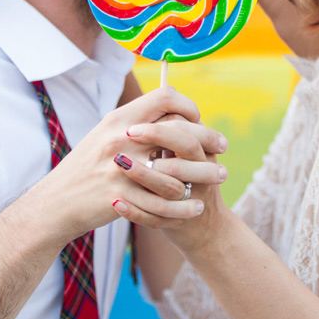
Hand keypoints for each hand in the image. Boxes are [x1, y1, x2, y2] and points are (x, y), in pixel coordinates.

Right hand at [26, 86, 225, 243]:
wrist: (55, 202)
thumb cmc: (86, 167)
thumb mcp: (105, 134)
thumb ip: (135, 122)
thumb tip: (168, 110)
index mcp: (119, 120)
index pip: (164, 98)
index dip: (188, 106)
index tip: (199, 119)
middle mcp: (121, 139)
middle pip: (179, 131)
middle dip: (208, 138)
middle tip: (223, 147)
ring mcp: (121, 170)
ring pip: (178, 171)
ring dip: (204, 175)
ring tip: (219, 177)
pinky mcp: (120, 198)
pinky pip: (162, 204)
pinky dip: (184, 207)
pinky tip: (197, 207)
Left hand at [110, 113, 228, 236]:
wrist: (203, 227)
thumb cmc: (188, 181)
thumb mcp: (189, 154)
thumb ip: (176, 128)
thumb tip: (161, 91)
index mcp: (202, 152)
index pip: (187, 128)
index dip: (160, 123)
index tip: (132, 125)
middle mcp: (203, 173)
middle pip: (185, 147)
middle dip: (155, 138)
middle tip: (128, 134)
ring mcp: (192, 199)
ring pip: (170, 185)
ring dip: (144, 174)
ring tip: (119, 165)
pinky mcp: (178, 222)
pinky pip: (157, 218)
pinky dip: (135, 211)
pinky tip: (116, 204)